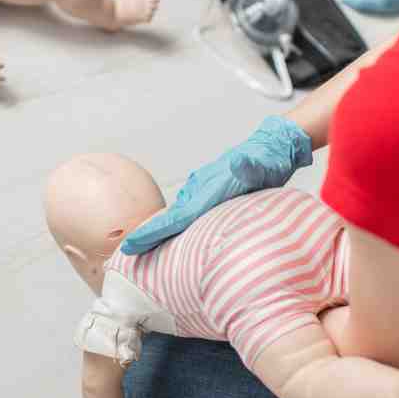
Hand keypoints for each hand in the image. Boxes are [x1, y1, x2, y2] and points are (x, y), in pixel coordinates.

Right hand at [121, 116, 312, 254]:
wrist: (272, 145)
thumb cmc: (268, 160)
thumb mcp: (262, 164)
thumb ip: (250, 166)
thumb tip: (239, 161)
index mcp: (209, 190)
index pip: (176, 217)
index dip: (153, 233)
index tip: (130, 245)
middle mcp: (200, 189)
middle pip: (170, 217)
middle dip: (148, 234)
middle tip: (126, 252)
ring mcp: (203, 188)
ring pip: (177, 213)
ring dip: (160, 229)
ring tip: (142, 247)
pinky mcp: (208, 190)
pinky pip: (188, 211)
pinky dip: (176, 222)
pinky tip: (173, 233)